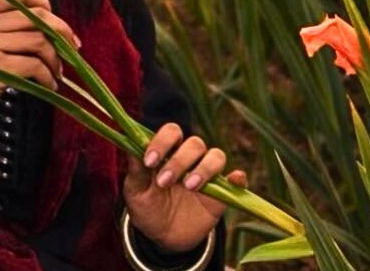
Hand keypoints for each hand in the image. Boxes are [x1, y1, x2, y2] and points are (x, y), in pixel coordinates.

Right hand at [0, 0, 80, 126]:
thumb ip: (4, 28)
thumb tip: (47, 30)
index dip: (44, 2)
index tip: (56, 22)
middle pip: (38, 16)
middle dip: (62, 32)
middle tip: (72, 48)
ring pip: (39, 41)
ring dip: (55, 60)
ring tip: (56, 73)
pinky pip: (34, 66)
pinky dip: (48, 77)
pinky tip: (48, 85)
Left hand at [123, 122, 247, 252]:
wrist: (164, 237)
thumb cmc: (148, 207)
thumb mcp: (135, 193)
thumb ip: (136, 171)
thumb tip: (132, 147)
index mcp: (168, 152)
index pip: (171, 132)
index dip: (162, 142)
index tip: (150, 161)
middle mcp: (189, 158)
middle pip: (194, 143)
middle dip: (179, 161)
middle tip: (165, 182)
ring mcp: (207, 174)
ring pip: (215, 155)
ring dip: (204, 168)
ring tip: (189, 187)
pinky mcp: (222, 193)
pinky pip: (236, 180)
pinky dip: (237, 177)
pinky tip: (234, 179)